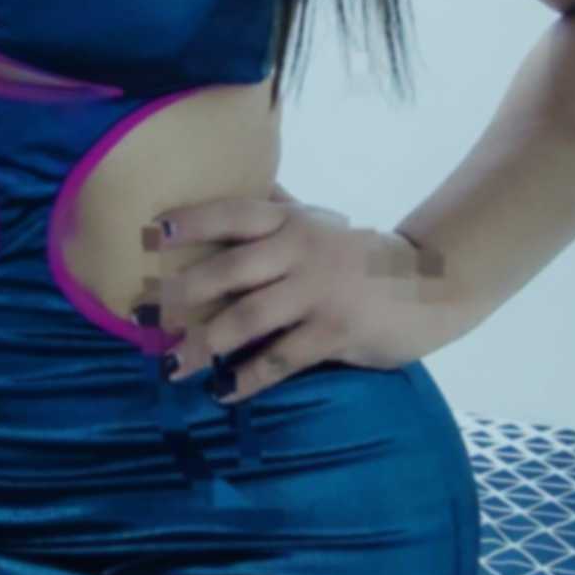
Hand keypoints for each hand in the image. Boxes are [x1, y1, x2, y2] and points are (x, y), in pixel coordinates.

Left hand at [139, 183, 467, 403]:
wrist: (432, 283)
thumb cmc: (360, 256)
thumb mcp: (321, 223)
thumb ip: (279, 211)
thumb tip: (239, 183)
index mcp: (292, 222)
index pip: (233, 214)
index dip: (192, 221)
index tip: (152, 233)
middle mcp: (300, 250)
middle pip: (228, 271)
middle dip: (180, 296)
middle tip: (142, 317)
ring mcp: (317, 292)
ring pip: (246, 319)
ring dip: (204, 345)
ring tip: (172, 366)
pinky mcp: (334, 332)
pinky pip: (279, 359)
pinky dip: (247, 378)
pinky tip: (222, 391)